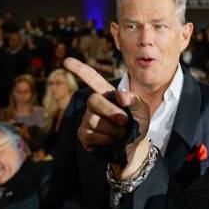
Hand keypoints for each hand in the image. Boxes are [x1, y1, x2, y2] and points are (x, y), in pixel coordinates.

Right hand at [64, 57, 151, 178]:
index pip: (92, 79)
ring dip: (112, 129)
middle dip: (111, 111)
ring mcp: (87, 119)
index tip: (67, 61)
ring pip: (93, 120)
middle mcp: (95, 105)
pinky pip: (89, 134)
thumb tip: (120, 95)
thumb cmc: (137, 125)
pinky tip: (111, 141)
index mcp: (108, 95)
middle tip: (125, 121)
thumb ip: (135, 100)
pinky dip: (105, 139)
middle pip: (93, 100)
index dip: (80, 70)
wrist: (134, 147)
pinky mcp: (84, 135)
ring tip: (120, 133)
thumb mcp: (142, 111)